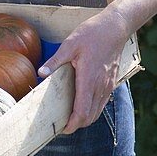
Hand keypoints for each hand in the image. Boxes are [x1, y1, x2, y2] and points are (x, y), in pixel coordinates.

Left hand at [37, 7, 130, 133]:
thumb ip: (55, 61)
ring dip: (85, 118)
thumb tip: (41, 74)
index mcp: (89, 79)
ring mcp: (108, 85)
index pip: (82, 112)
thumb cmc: (92, 33)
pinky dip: (92, 109)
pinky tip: (82, 103)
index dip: (73, 124)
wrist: (116, 27)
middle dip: (77, 124)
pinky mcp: (111, 81)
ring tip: (70, 116)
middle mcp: (100, 86)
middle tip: (62, 124)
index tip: (62, 128)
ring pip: (97, 111)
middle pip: (90, 116)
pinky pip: (102, 102)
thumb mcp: (69, 44)